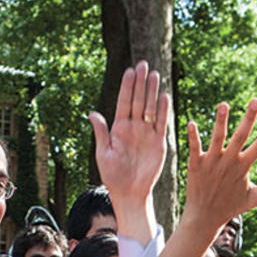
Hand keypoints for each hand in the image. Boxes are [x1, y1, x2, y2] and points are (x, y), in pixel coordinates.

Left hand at [88, 61, 168, 243]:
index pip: (123, 103)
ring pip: (150, 108)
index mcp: (118, 129)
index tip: (130, 71)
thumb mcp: (103, 154)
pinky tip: (164, 96)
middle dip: (141, 83)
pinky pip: (161, 123)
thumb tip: (92, 113)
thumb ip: (101, 133)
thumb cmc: (113, 175)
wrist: (129, 192)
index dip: (127, 87)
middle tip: (144, 64)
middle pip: (138, 100)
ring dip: (152, 92)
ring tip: (155, 74)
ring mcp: (146, 133)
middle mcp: (133, 127)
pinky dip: (163, 110)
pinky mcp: (158, 141)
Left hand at [181, 100, 256, 235]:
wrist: (203, 218)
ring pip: (217, 138)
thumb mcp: (255, 197)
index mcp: (243, 167)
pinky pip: (194, 148)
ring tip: (223, 104)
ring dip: (220, 121)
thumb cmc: (230, 207)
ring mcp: (211, 163)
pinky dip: (192, 137)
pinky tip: (191, 123)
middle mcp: (228, 162)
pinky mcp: (195, 165)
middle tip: (256, 100)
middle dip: (249, 119)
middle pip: (240, 137)